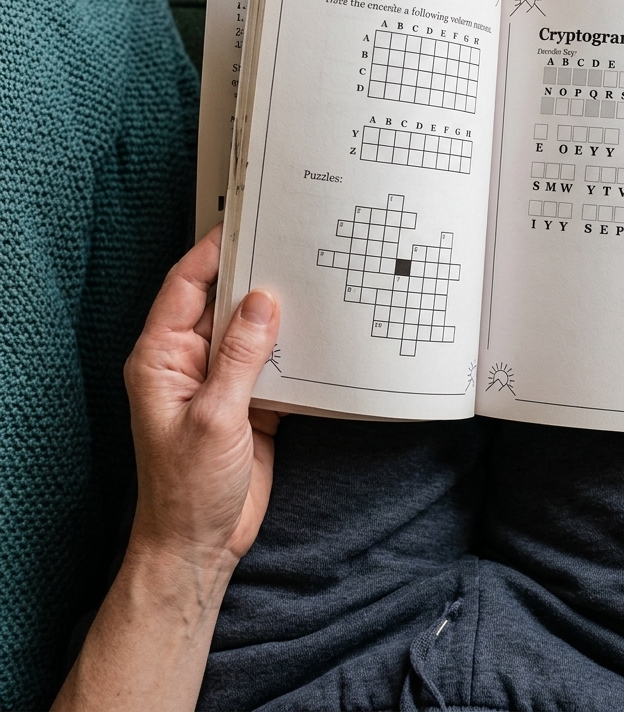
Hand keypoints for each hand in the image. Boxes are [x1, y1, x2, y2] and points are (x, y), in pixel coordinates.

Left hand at [54, 227, 281, 711]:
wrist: (203, 542)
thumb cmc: (188, 488)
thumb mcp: (215, 416)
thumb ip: (240, 356)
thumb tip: (261, 301)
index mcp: (162, 357)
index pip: (185, 287)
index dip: (212, 252)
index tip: (245, 224)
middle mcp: (189, 362)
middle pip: (221, 302)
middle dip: (253, 276)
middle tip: (290, 245)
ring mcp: (221, 380)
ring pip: (250, 329)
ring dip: (277, 311)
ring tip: (311, 280)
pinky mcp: (249, 400)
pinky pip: (271, 360)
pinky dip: (293, 345)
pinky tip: (318, 331)